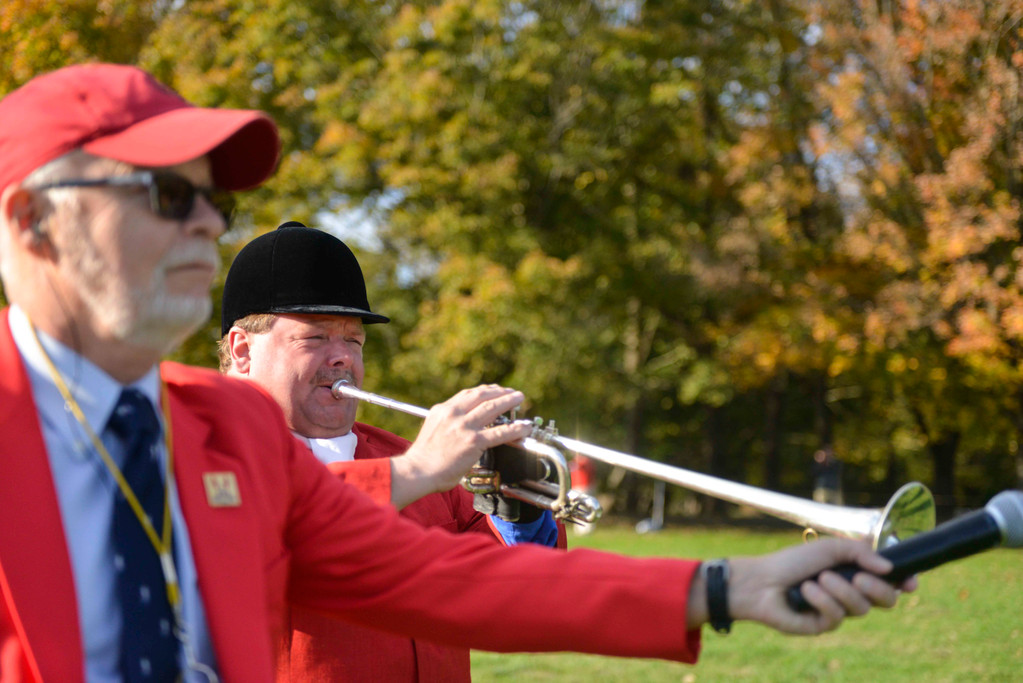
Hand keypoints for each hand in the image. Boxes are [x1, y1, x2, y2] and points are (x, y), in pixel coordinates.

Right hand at [389, 385, 532, 508]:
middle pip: (482, 395)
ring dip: (509, 401)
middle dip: (500, 391)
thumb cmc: (424, 457)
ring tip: (519, 399)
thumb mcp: (433, 429)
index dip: (486, 391)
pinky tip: (524, 427)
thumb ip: (447, 423)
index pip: (468, 394)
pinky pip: (500, 432)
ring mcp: (464, 426)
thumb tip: (461, 425)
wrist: (418, 471)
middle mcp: (454, 414)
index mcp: (443, 410)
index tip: (495, 391)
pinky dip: (515, 428)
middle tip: (511, 392)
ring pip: (493, 408)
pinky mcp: (473, 441)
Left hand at [703, 538, 916, 634]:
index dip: (904, 582)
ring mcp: (839, 611)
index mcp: (855, 573)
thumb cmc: (793, 562)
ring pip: (862, 608)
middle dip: (878, 589)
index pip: (889, 581)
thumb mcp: (829, 548)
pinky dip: (822, 600)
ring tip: (819, 579)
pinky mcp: (824, 626)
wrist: (761, 580)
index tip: (911, 581)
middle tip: (860, 578)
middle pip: (886, 600)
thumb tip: (889, 567)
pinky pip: (837, 617)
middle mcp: (851, 593)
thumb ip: (860, 552)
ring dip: (841, 590)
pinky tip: (806, 591)